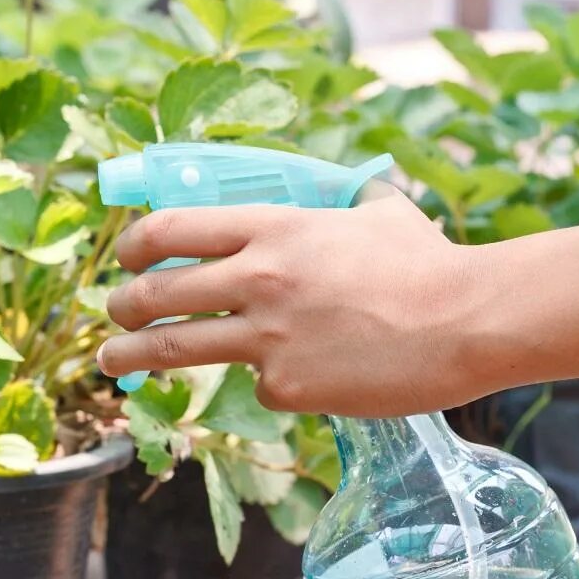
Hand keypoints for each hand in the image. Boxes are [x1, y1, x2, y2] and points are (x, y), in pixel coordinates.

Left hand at [97, 186, 490, 417]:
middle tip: (112, 315)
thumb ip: (338, 200)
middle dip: (121, 305)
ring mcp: (267, 336)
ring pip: (173, 347)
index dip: (134, 246)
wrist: (467, 321)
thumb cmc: (426, 262)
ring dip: (130, 354)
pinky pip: (258, 387)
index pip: (170, 229)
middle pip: (155, 294)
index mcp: (271, 227)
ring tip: (111, 362)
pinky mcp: (287, 386)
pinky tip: (306, 376)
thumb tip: (335, 192)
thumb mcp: (374, 210)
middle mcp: (256, 278)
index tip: (126, 260)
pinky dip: (270, 383)